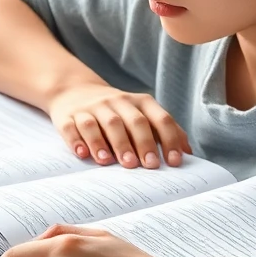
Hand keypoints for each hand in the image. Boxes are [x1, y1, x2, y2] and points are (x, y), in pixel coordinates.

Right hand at [46, 84, 189, 168]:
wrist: (73, 90)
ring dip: (109, 143)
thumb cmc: (116, 111)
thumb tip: (187, 152)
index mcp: (139, 102)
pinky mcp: (68, 116)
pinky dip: (77, 140)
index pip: (160, 119)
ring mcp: (91, 108)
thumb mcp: (141, 113)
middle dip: (141, 143)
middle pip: (132, 121)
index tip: (174, 161)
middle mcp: (116, 102)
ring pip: (103, 123)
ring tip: (112, 163)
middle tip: (147, 166)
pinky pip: (73, 127)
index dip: (169, 139)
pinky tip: (83, 154)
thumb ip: (163, 129)